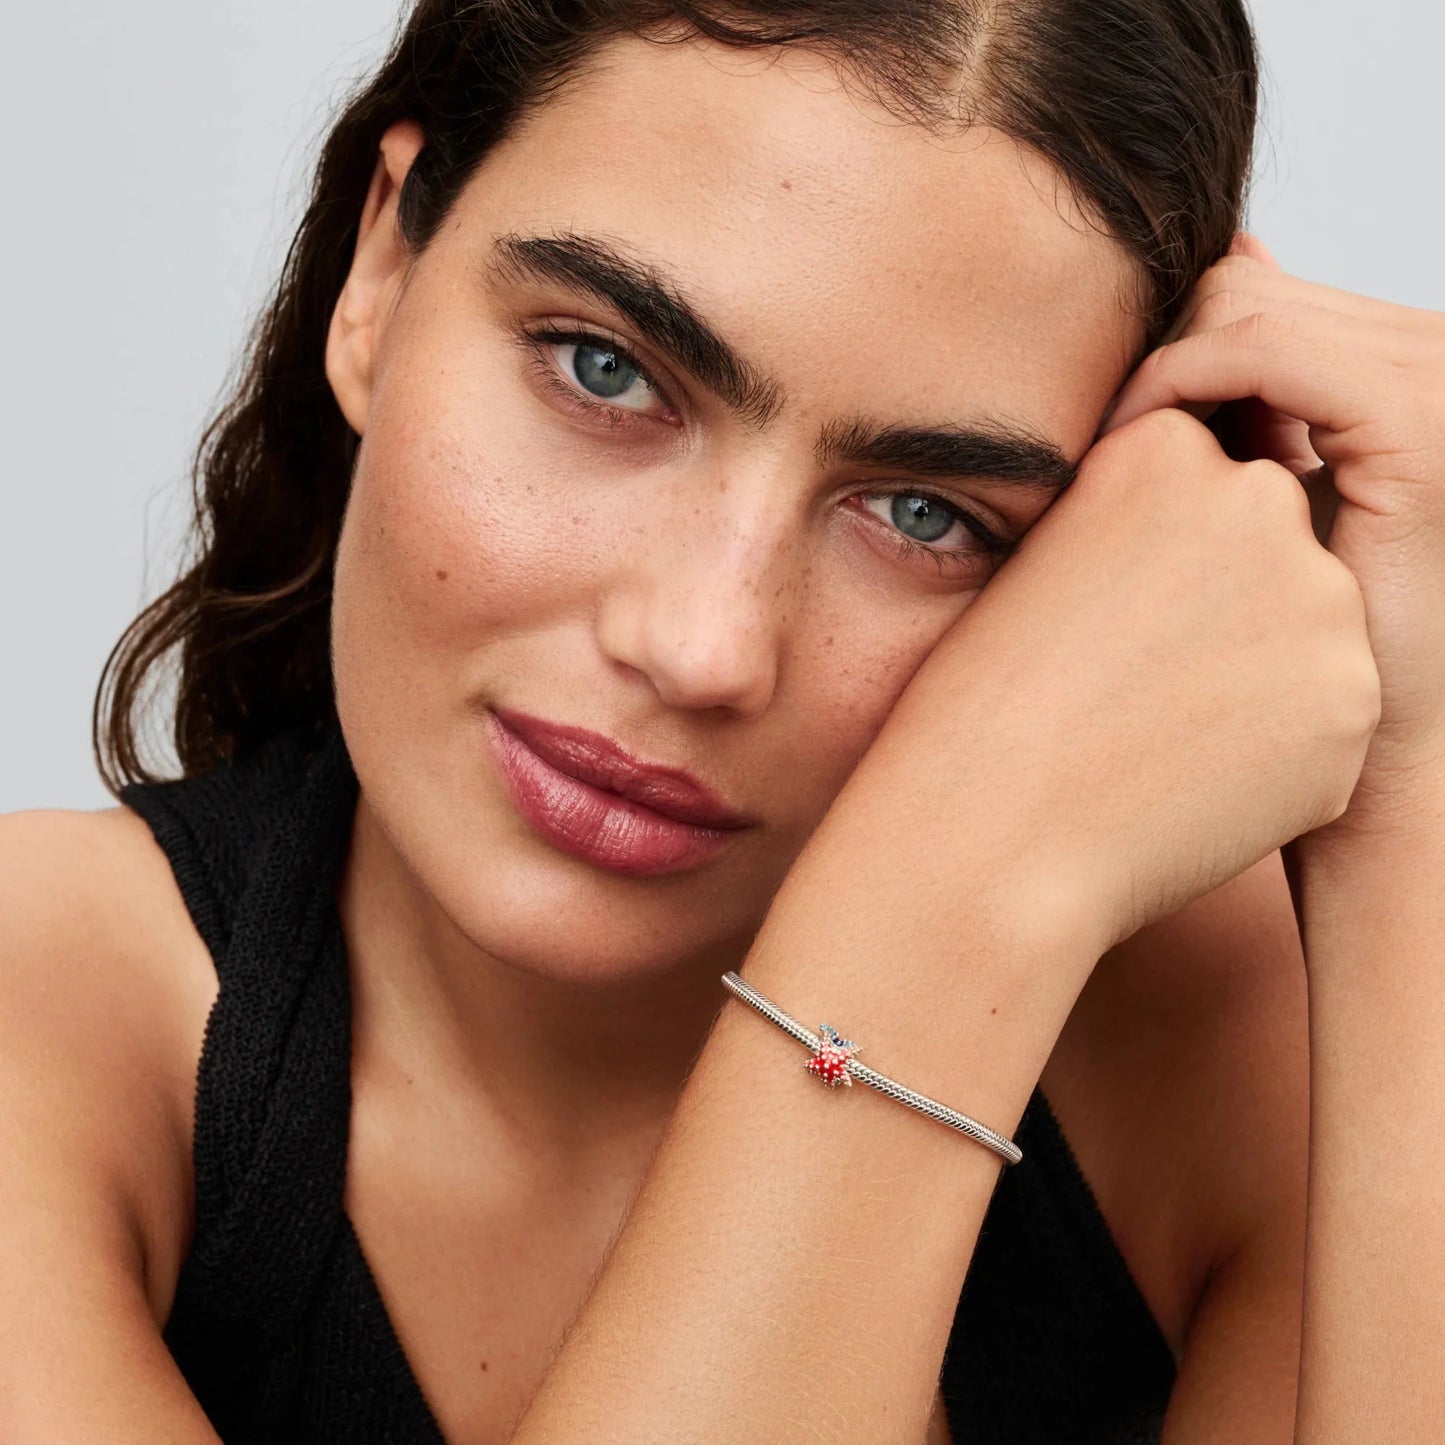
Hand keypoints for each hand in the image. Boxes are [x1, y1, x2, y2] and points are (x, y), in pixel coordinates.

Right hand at [834, 401, 1378, 953]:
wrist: (992, 836)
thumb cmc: (984, 705)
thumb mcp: (1043, 561)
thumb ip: (1137, 524)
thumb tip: (1207, 548)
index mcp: (1162, 451)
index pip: (1194, 480)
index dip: (1145, 557)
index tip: (1097, 614)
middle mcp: (1257, 503)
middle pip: (1263, 541)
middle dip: (1217, 600)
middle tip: (1131, 674)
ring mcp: (1321, 606)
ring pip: (1304, 626)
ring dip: (1250, 671)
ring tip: (1156, 729)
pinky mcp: (1355, 703)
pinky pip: (1321, 712)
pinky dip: (1270, 745)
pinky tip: (1191, 773)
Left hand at [1100, 234, 1444, 839]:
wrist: (1346, 759)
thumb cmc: (1276, 653)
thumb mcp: (1263, 511)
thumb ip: (1256, 411)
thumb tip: (1218, 286)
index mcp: (1409, 375)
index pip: (1265, 300)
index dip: (1178, 349)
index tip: (1117, 426)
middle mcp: (1437, 362)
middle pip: (1255, 294)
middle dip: (1168, 357)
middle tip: (1110, 446)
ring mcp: (1439, 386)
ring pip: (1248, 310)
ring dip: (1161, 372)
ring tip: (1117, 454)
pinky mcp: (1414, 423)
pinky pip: (1260, 350)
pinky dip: (1178, 381)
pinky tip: (1132, 443)